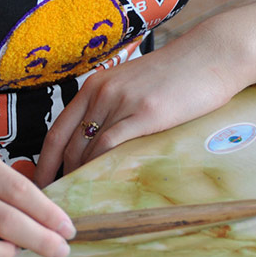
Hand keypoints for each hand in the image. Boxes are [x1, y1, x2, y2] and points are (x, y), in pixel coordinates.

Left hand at [36, 25, 253, 184]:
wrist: (212, 55)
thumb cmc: (182, 73)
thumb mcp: (137, 84)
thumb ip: (117, 106)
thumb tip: (108, 140)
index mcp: (96, 86)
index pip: (57, 130)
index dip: (44, 161)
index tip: (42, 183)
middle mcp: (102, 93)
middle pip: (68, 143)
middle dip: (58, 175)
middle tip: (58, 201)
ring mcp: (122, 102)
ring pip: (87, 147)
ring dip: (79, 176)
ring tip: (79, 200)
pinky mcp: (146, 113)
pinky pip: (111, 144)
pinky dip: (99, 167)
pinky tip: (101, 184)